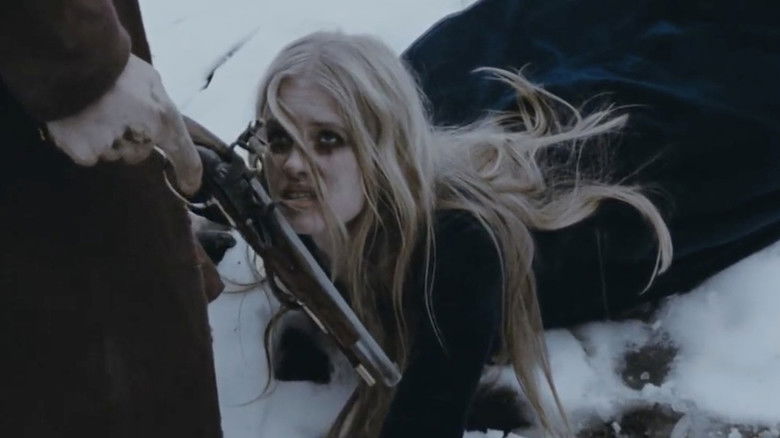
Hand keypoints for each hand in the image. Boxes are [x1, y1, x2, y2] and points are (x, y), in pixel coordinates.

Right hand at [45, 54, 201, 194]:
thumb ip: (160, 104)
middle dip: (131, 139)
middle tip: (116, 111)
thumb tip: (164, 124)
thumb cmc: (113, 66)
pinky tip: (78, 121)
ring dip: (106, 139)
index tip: (190, 186)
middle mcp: (140, 137)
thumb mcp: (149, 79)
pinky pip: (88, 156)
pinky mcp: (84, 152)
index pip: (183, 154)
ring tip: (94, 111)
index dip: (189, 172)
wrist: (71, 61)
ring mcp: (111, 147)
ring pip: (112, 153)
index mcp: (162, 117)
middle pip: (138, 153)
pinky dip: (83, 142)